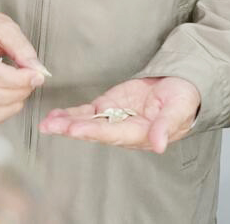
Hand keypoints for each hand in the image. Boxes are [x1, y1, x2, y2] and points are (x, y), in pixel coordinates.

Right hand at [0, 9, 49, 125]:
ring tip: (22, 89)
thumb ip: (22, 49)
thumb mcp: (6, 28)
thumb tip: (37, 70)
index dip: (17, 80)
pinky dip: (3, 113)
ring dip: (12, 104)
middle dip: (18, 92)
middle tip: (31, 80)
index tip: (36, 76)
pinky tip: (11, 99)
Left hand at [38, 77, 199, 153]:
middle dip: (72, 129)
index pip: (114, 134)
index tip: (75, 129)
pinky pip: (86, 112)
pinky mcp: (108, 106)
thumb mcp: (178, 109)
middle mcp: (123, 130)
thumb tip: (159, 145)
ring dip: (66, 123)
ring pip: (86, 123)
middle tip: (51, 126)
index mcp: (141, 133)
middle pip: (95, 131)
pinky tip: (54, 116)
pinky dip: (70, 114)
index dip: (94, 131)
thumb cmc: (183, 99)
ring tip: (46, 123)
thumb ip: (166, 126)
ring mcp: (114, 118)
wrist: (179, 84)